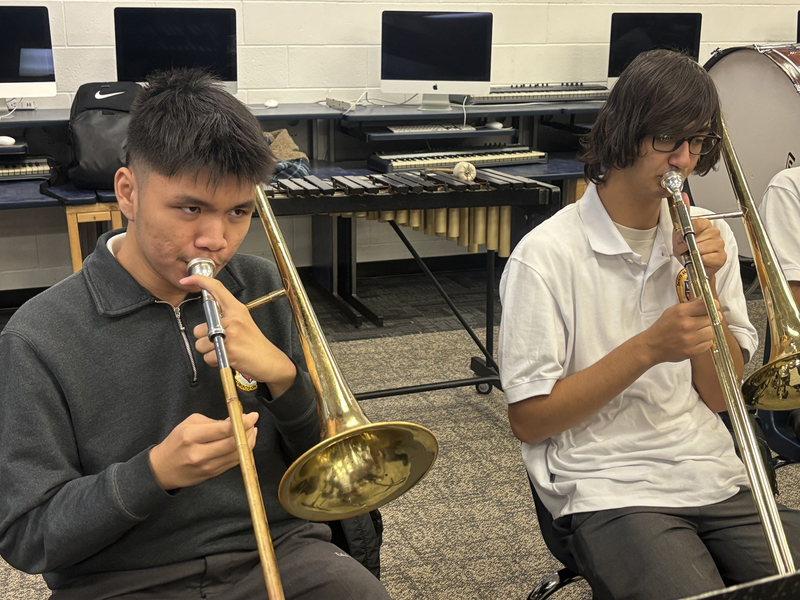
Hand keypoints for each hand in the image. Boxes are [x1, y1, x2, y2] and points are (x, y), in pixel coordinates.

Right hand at [149, 412, 258, 490]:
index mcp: (192, 436)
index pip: (224, 430)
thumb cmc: (176, 442)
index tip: (253, 416)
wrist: (162, 469)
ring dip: (249, 441)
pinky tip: (245, 443)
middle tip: (253, 422)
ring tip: (251, 431)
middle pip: (234, 443)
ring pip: (237, 454)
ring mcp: (207, 466)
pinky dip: (243, 452)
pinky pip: (233, 462)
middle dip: (249, 431)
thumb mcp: (190, 424)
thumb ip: (214, 422)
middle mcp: (200, 453)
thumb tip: (236, 420)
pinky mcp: (212, 474)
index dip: (243, 422)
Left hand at [180, 273, 296, 394]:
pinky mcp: (228, 350)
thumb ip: (227, 316)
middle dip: (205, 339)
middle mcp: (233, 319)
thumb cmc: (255, 344)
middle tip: (221, 342)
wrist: (269, 361)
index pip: (217, 289)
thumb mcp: (244, 321)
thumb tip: (208, 318)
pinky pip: (207, 357)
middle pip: (199, 327)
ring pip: (201, 344)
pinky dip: (214, 361)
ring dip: (209, 351)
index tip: (186, 279)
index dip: (200, 281)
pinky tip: (226, 358)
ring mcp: (230, 335)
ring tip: (224, 350)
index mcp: (237, 309)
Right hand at [641, 296, 719, 363]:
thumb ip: (690, 305)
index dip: (714, 305)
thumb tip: (705, 299)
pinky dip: (705, 341)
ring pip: (712, 332)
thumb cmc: (663, 326)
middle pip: (712, 319)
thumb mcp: (673, 311)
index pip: (706, 305)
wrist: (652, 346)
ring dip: (708, 331)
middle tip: (703, 321)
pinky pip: (709, 344)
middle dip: (710, 319)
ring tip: (699, 331)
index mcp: (681, 312)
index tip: (714, 307)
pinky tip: (696, 340)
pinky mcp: (692, 351)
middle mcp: (687, 325)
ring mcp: (690, 339)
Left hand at [672, 194, 726, 280]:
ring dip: (692, 254)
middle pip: (696, 237)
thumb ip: (682, 217)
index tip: (682, 239)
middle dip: (686, 246)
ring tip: (692, 255)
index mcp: (705, 225)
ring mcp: (719, 244)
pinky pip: (706, 257)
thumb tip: (684, 197)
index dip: (685, 234)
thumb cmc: (687, 251)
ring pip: (700, 248)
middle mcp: (714, 232)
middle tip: (686, 250)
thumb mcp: (679, 234)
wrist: (693, 267)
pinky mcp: (721, 256)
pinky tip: (699, 260)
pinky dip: (699, 260)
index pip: (696, 223)